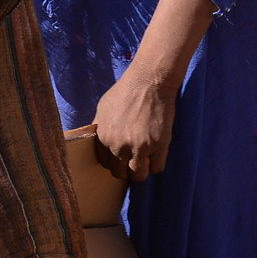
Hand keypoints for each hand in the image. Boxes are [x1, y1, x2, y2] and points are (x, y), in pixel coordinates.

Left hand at [91, 63, 179, 181]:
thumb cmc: (125, 92)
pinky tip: (157, 155)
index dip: (115, 163)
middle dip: (127, 170)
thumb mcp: (102, 109)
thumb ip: (99, 128)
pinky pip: (157, 168)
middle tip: (135, 161)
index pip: (105, 164)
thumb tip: (98, 140)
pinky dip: (157, 165)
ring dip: (142, 170)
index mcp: (103, 138)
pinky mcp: (158, 146)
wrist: (148, 82)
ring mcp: (139, 147)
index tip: (122, 159)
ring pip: (138, 175)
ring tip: (147, 160)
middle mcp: (118, 146)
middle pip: (120, 173)